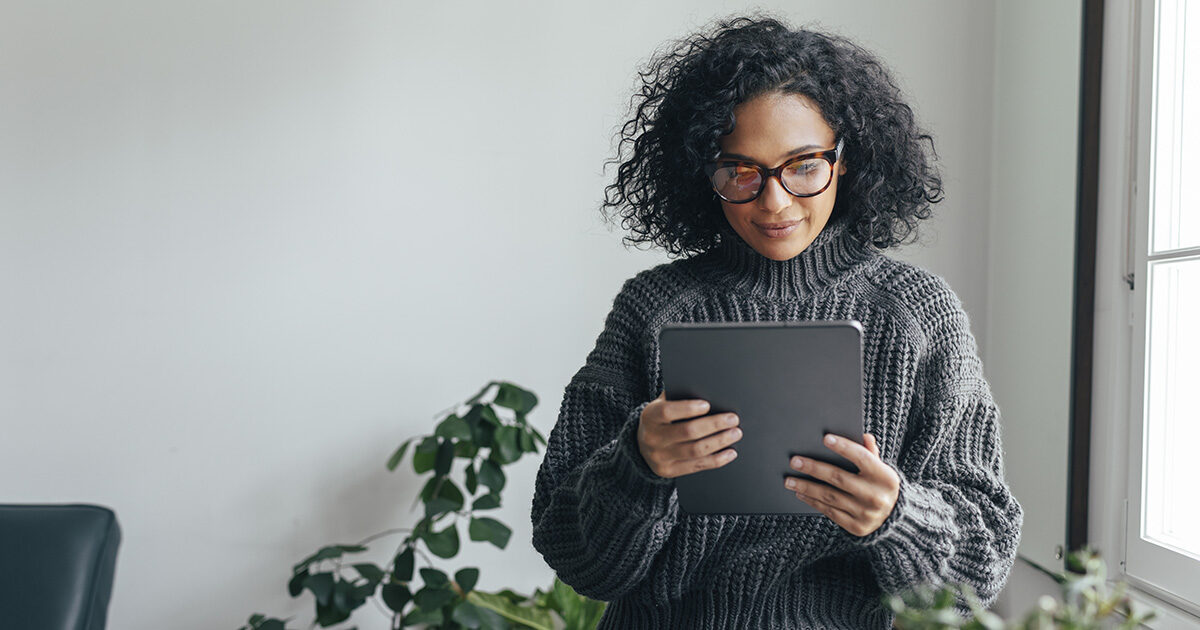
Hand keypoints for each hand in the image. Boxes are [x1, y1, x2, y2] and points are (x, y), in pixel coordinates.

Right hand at [636, 391, 742, 478]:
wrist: (643, 445)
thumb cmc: (661, 419)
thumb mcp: (663, 404)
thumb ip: (679, 397)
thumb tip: (708, 393)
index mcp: (649, 416)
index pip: (667, 412)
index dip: (688, 408)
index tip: (707, 405)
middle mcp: (652, 438)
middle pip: (688, 432)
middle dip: (714, 424)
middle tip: (733, 419)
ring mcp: (660, 457)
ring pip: (695, 450)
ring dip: (719, 441)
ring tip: (735, 433)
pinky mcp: (669, 471)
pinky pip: (697, 466)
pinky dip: (717, 460)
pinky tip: (730, 452)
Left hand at [784, 433, 899, 536]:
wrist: (894, 518)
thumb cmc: (880, 485)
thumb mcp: (881, 468)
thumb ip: (870, 453)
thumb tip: (864, 437)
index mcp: (885, 477)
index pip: (862, 458)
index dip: (844, 447)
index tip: (825, 438)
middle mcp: (876, 496)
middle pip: (839, 478)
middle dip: (814, 468)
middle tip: (794, 461)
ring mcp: (866, 513)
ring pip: (830, 497)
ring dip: (806, 487)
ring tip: (789, 479)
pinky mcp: (856, 527)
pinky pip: (830, 512)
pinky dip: (813, 501)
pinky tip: (800, 492)